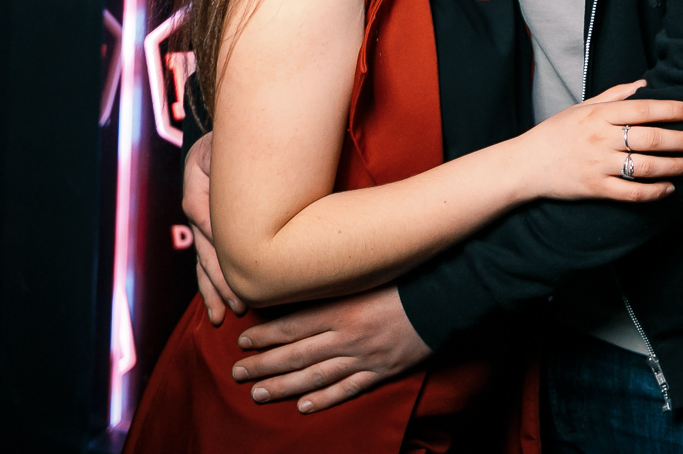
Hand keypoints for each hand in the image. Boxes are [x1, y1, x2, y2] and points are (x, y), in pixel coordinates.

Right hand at [183, 133, 245, 323]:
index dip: (220, 244)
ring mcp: (201, 218)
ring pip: (204, 259)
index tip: (239, 268)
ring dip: (214, 288)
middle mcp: (196, 204)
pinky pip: (209, 258)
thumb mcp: (232, 145)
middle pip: (206, 247)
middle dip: (221, 278)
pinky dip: (213, 283)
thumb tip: (243, 198)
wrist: (237, 131)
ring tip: (225, 314)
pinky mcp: (209, 227)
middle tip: (239, 303)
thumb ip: (238, 165)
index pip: (205, 217)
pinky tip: (219, 306)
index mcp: (198, 181)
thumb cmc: (241, 137)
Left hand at [232, 285, 430, 412]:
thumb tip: (304, 284)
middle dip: (263, 365)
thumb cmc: (405, 277)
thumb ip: (336, 283)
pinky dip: (324, 399)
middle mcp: (347, 335)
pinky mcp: (381, 370)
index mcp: (341, 307)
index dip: (264, 335)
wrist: (445, 297)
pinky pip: (347, 389)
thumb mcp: (365, 274)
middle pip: (296, 354)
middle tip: (237, 374)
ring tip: (259, 394)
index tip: (242, 342)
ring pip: (315, 376)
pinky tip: (304, 407)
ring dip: (284, 387)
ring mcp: (363, 356)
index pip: (292, 325)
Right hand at [514, 80, 682, 201]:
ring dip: (673, 166)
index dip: (671, 110)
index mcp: (599, 115)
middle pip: (650, 138)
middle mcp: (601, 139)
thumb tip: (644, 85)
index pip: (642, 109)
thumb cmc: (556, 132)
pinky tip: (669, 189)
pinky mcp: (596, 189)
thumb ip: (614, 95)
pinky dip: (654, 192)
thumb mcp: (582, 107)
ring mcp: (599, 165)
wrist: (526, 164)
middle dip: (681, 140)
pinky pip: (631, 193)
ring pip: (645, 167)